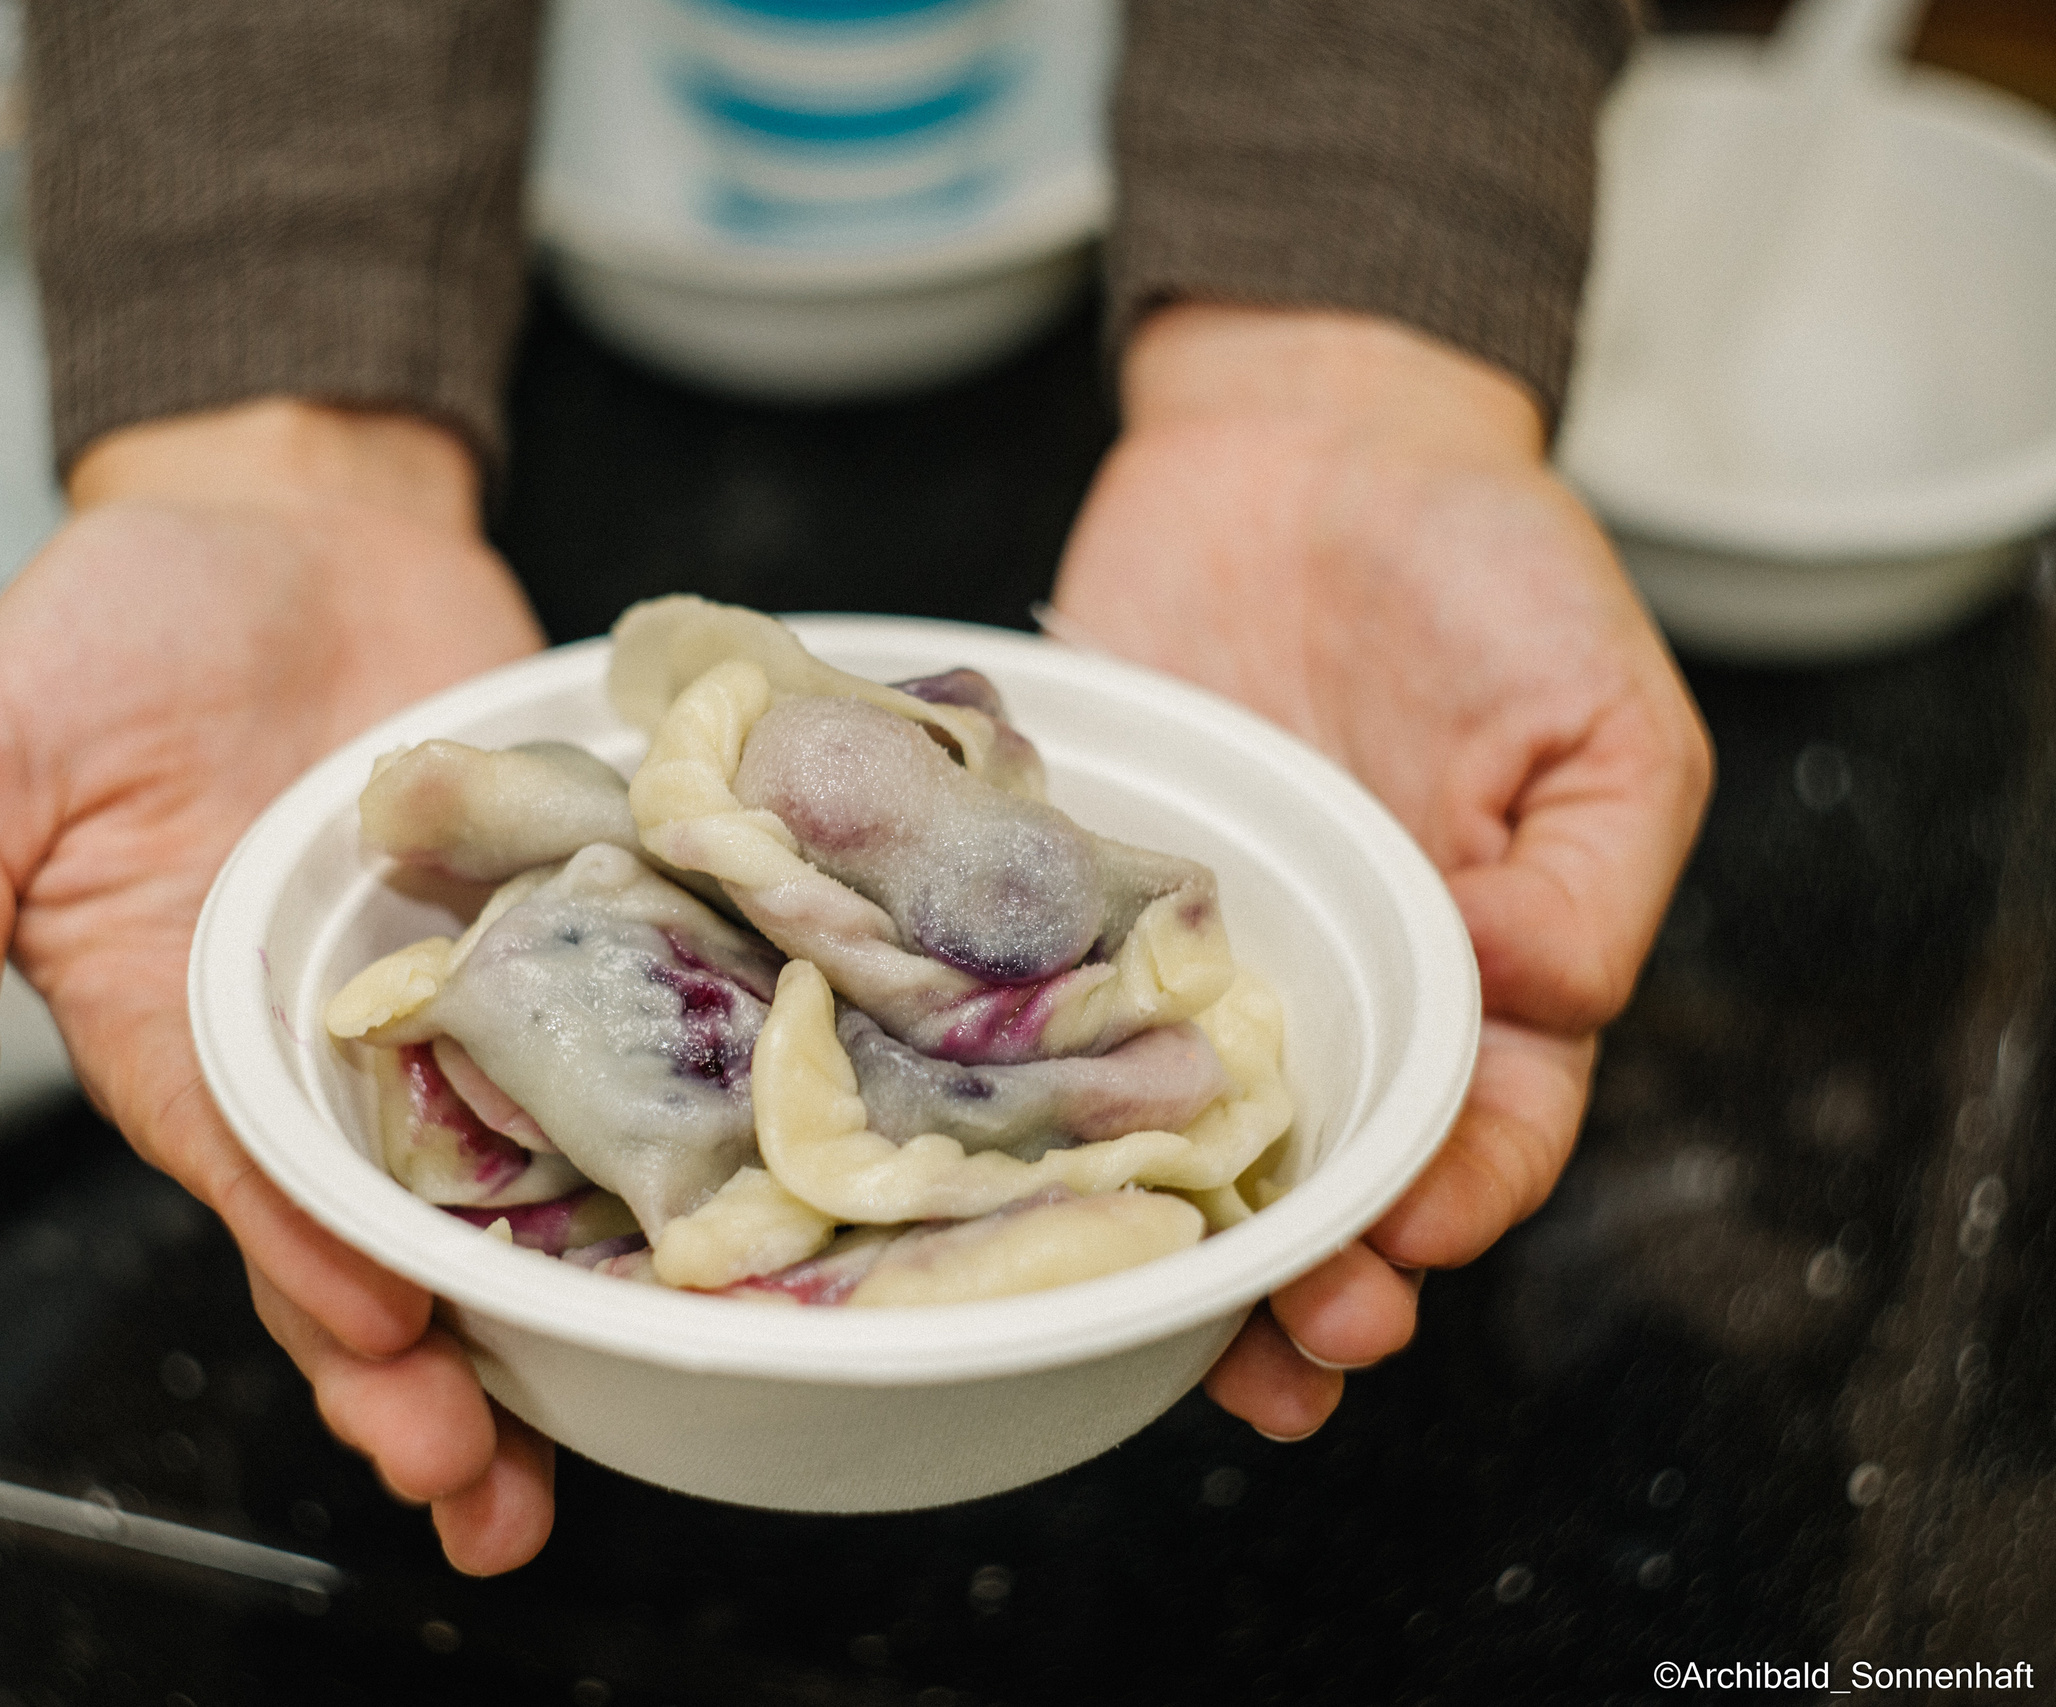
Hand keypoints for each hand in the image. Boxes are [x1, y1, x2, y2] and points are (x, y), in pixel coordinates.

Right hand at [0, 400, 556, 1569]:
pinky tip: (731, 1203)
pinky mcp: (571, 919)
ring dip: (553, 1301)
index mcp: (189, 1045)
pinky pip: (625, 1030)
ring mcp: (465, 993)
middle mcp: (331, 1049)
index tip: (385, 1351)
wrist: (292, 507)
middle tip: (496, 1490)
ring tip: (614, 1413)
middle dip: (436, 1370)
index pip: (253, 1199)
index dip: (312, 1282)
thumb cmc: (115, 627)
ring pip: (513, 1181)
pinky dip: (670, 1116)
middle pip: (385, 1244)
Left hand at [1052, 305, 1712, 1436]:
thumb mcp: (1594, 694)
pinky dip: (1040, 1103)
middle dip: (1312, 1277)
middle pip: (1330, 1178)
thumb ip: (1594, 860)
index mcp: (1484, 968)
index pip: (1489, 1131)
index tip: (1406, 1241)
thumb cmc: (1476, 559)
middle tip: (1284, 1342)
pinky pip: (1059, 1022)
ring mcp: (1201, 957)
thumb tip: (1539, 992)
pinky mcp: (1079, 903)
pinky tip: (1010, 1169)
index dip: (1455, 1200)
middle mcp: (1338, 989)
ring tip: (1156, 1326)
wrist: (1298, 440)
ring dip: (1177, 1245)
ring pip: (1188, 1141)